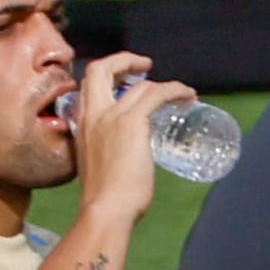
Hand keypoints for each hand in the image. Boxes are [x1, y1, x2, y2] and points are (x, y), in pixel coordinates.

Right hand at [67, 52, 194, 226]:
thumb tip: (122, 158)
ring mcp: (111, 116)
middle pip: (100, 69)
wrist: (106, 208)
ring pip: (140, 84)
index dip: (106, 77)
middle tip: (144, 66)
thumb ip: (104, 152)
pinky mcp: (132, 122)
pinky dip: (176, 90)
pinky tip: (189, 96)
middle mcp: (92, 114)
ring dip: (164, 84)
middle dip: (123, 60)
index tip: (124, 80)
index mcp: (80, 124)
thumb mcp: (96, 165)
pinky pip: (157, 94)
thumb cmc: (104, 197)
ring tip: (182, 92)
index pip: (86, 86)